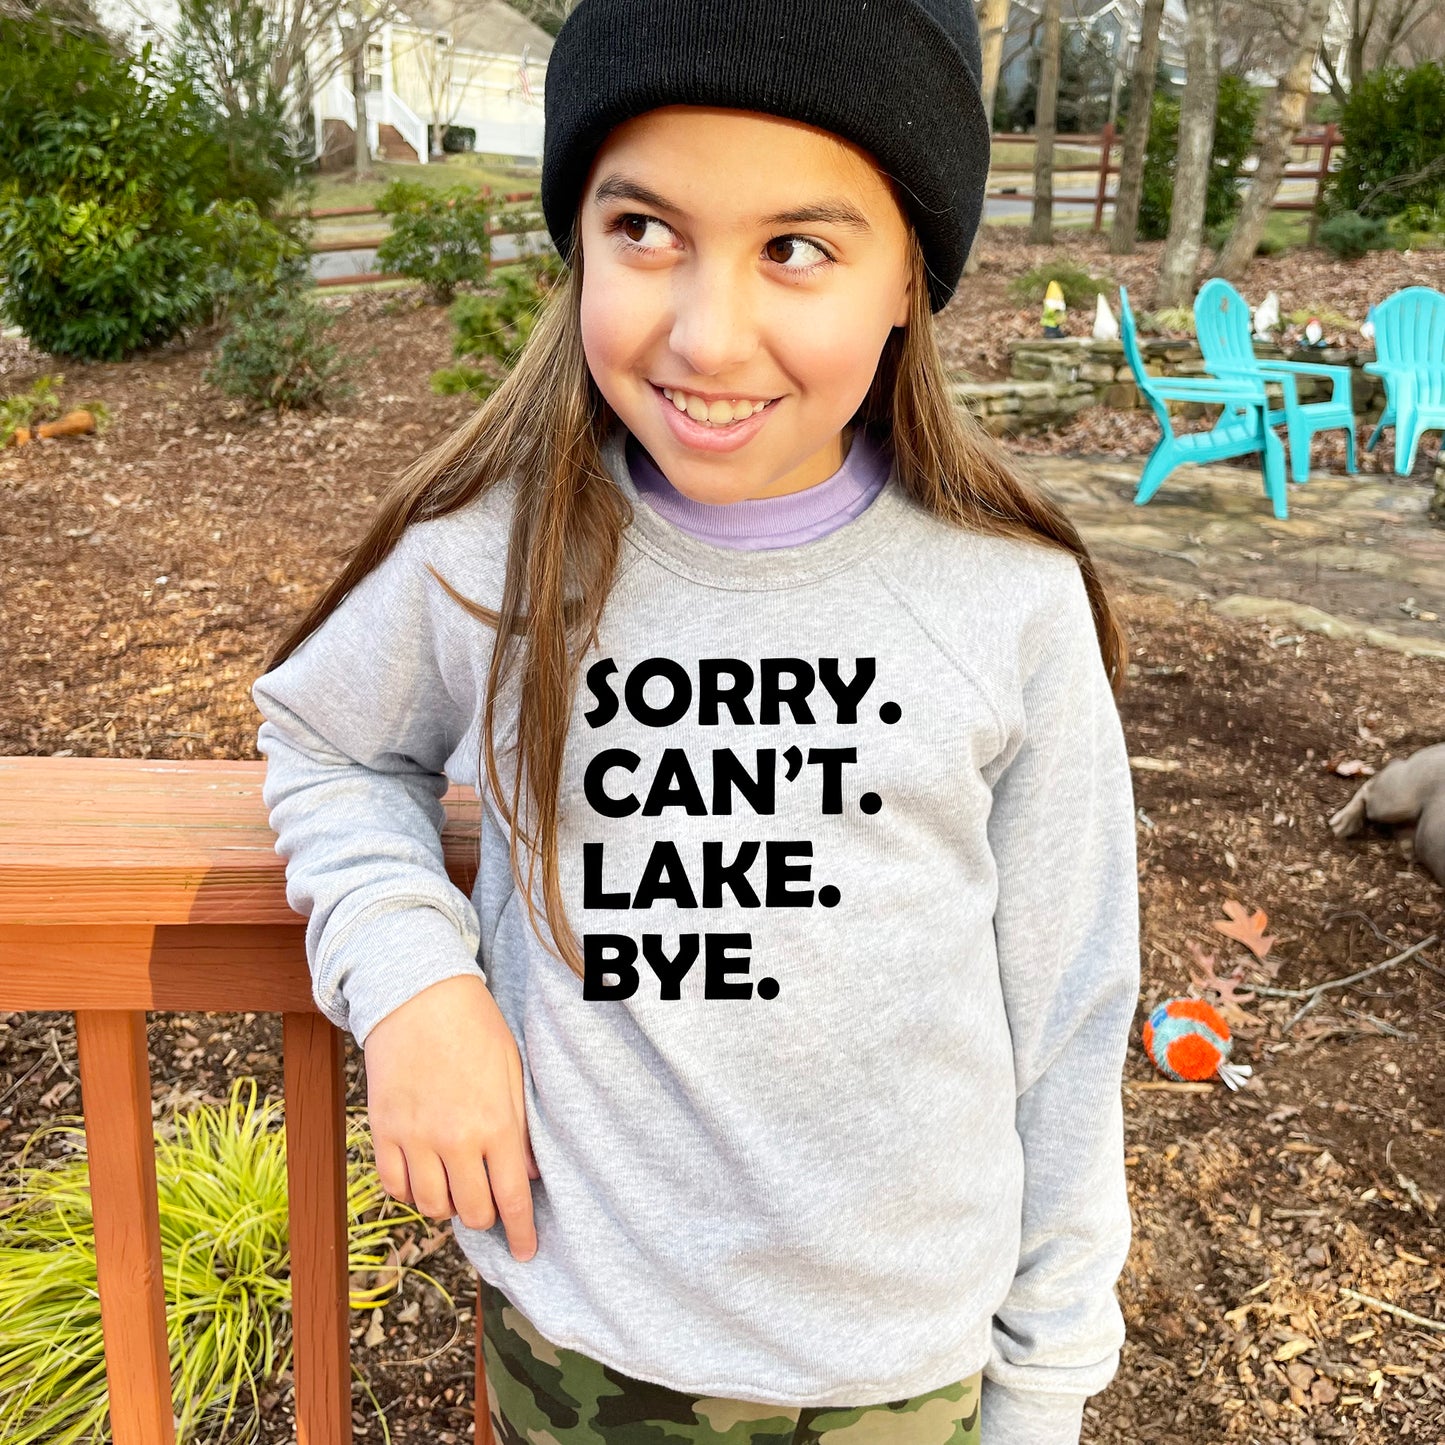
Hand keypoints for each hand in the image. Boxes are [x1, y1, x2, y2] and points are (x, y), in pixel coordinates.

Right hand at [363, 973, 538, 1261]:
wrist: (419, 996)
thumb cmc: (476, 1027)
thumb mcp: (513, 1071)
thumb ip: (522, 1127)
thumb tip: (529, 1175)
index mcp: (496, 1124)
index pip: (512, 1198)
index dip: (522, 1232)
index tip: (526, 1252)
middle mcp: (455, 1140)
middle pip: (472, 1211)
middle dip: (486, 1218)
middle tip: (491, 1208)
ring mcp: (415, 1138)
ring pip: (431, 1206)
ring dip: (448, 1205)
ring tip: (457, 1187)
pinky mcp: (384, 1131)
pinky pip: (394, 1186)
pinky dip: (410, 1192)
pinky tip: (423, 1177)